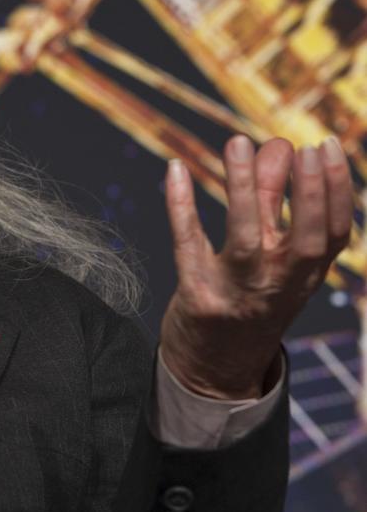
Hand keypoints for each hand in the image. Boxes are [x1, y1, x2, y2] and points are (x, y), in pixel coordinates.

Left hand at [160, 134, 353, 399]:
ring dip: (243, 190)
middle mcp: (278, 285)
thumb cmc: (245, 294)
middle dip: (308, 194)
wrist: (212, 368)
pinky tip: (175, 169)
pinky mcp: (196, 297)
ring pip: (245, 240)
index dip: (335, 191)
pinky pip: (188, 246)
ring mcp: (237, 293)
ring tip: (237, 143)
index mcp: (304, 275)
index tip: (326, 146)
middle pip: (304, 241)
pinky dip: (181, 207)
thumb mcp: (270, 252)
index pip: (333, 233)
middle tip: (304, 148)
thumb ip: (274, 199)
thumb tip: (281, 145)